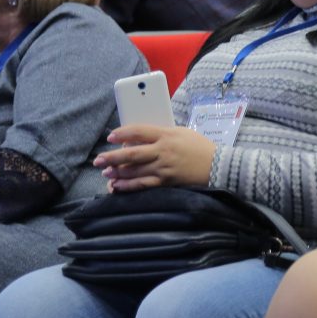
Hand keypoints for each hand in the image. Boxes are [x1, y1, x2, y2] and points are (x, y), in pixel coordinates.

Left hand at [93, 124, 216, 190]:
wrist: (217, 166)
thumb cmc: (200, 147)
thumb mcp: (181, 133)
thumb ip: (161, 134)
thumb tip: (139, 138)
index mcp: (166, 135)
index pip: (138, 131)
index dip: (122, 133)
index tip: (111, 137)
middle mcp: (162, 151)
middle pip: (131, 153)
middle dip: (112, 157)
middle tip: (98, 159)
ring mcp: (164, 167)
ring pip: (134, 170)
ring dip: (117, 172)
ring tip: (105, 173)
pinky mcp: (166, 182)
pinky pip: (143, 184)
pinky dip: (129, 186)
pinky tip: (118, 186)